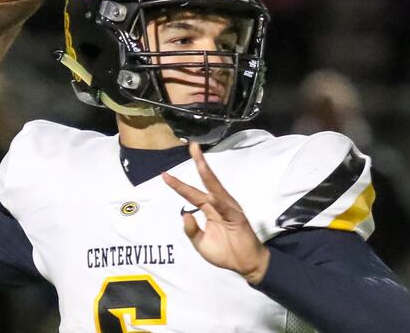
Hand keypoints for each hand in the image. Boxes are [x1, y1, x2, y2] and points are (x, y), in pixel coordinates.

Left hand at [162, 142, 270, 283]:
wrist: (245, 264)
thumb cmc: (225, 252)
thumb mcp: (201, 244)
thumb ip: (191, 230)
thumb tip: (184, 214)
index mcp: (209, 209)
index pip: (192, 193)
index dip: (178, 184)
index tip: (165, 174)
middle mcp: (218, 204)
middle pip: (207, 180)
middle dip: (200, 162)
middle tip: (192, 146)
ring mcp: (228, 209)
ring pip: (216, 188)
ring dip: (208, 174)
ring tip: (199, 161)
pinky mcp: (237, 218)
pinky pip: (226, 209)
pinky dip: (219, 203)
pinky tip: (211, 196)